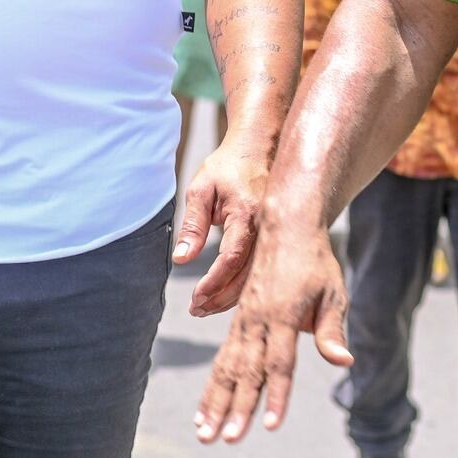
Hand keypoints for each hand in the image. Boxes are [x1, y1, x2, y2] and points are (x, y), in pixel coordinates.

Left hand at [175, 134, 271, 315]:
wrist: (259, 147)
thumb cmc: (227, 166)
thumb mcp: (202, 189)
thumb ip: (193, 224)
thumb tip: (181, 260)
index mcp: (248, 213)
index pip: (232, 258)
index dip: (214, 283)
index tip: (196, 298)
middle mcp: (267, 226)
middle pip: (247, 275)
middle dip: (220, 298)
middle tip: (196, 309)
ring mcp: (275, 232)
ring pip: (257, 276)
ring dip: (232, 296)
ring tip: (206, 306)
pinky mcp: (277, 236)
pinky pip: (262, 267)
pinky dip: (244, 285)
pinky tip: (226, 293)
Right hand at [195, 220, 351, 442]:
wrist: (284, 225)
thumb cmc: (315, 262)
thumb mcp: (332, 292)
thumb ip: (332, 329)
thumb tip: (344, 361)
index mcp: (283, 314)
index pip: (280, 363)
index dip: (277, 395)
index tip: (271, 426)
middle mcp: (258, 319)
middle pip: (247, 370)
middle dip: (238, 408)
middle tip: (227, 440)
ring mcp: (244, 320)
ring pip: (226, 368)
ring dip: (215, 403)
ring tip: (204, 435)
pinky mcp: (237, 321)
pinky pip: (221, 358)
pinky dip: (211, 387)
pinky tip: (203, 412)